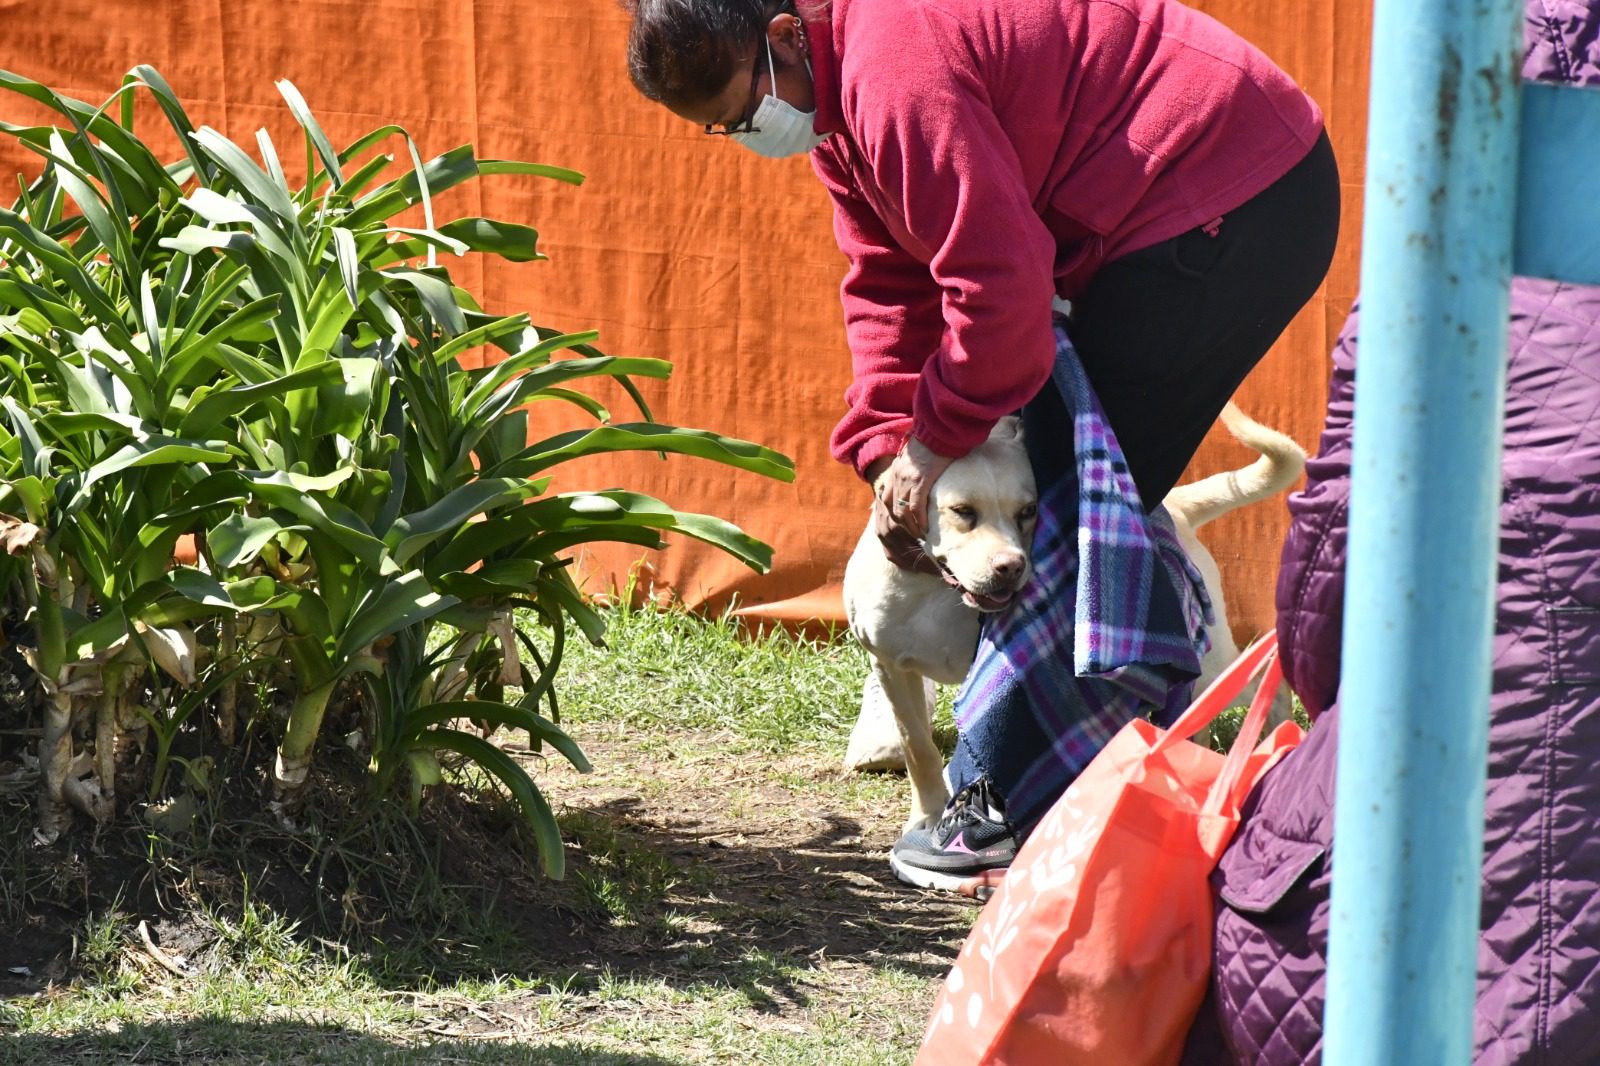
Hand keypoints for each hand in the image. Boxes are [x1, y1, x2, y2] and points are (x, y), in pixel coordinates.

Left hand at [871, 438, 954, 567]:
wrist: (938, 428)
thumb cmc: (932, 442)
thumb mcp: (916, 458)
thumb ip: (914, 471)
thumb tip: (921, 481)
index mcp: (894, 473)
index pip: (885, 501)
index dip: (890, 519)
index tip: (898, 531)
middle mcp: (896, 477)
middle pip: (891, 511)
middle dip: (899, 529)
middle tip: (908, 541)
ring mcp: (907, 479)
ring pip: (902, 512)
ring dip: (910, 528)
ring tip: (919, 540)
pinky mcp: (920, 480)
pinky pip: (916, 506)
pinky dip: (920, 520)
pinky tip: (925, 530)